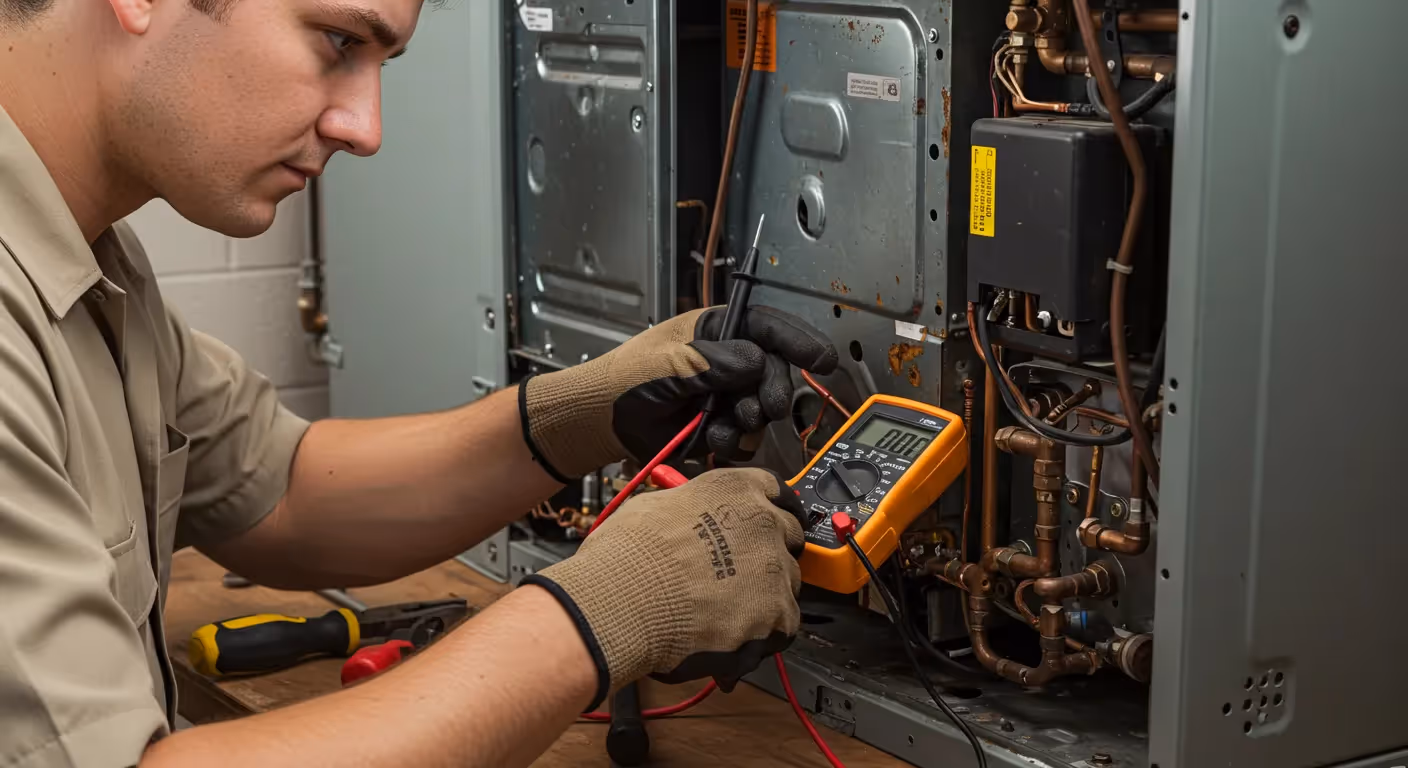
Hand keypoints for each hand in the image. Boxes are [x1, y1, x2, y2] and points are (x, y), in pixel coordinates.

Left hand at [520, 306, 836, 480]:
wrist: (601, 423)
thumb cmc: (625, 380)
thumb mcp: (669, 363)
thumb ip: (714, 362)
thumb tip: (756, 362)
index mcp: (716, 331)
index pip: (768, 328)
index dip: (799, 342)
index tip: (823, 361)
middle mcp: (727, 361)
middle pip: (773, 373)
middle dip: (772, 392)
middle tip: (766, 409)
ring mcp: (725, 395)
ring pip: (761, 409)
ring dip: (748, 422)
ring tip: (722, 427)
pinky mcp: (720, 427)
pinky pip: (745, 437)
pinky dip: (734, 442)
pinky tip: (713, 440)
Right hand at [520, 468, 805, 707]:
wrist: (622, 603)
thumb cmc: (625, 558)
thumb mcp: (654, 507)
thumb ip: (690, 511)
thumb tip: (689, 520)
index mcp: (733, 489)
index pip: (774, 489)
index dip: (769, 509)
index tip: (767, 521)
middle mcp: (761, 522)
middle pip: (787, 536)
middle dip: (768, 555)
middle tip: (742, 574)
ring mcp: (773, 568)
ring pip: (788, 583)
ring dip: (765, 596)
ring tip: (726, 613)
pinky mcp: (775, 613)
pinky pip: (784, 625)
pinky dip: (763, 634)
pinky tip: (733, 636)